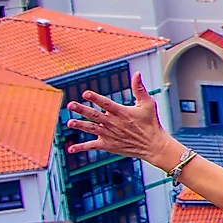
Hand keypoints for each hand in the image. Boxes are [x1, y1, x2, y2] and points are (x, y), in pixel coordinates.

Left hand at [65, 74, 180, 167]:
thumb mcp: (148, 104)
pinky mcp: (108, 145)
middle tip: (70, 105)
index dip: (96, 98)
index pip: (106, 103)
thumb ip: (139, 89)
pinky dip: (81, 148)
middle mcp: (114, 123)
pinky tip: (71, 149)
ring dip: (80, 126)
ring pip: (91, 129)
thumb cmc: (151, 122)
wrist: (153, 145)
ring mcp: (110, 135)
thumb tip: (137, 74)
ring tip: (70, 122)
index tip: (86, 93)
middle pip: (95, 115)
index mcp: (122, 112)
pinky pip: (92, 146)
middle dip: (82, 110)